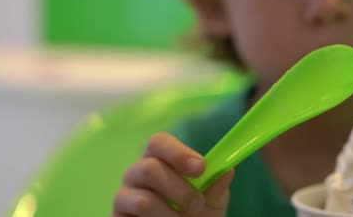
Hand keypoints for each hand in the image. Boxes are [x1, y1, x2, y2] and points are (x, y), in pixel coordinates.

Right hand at [112, 133, 233, 216]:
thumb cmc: (197, 213)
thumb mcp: (213, 200)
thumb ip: (217, 185)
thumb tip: (228, 170)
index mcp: (158, 158)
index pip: (158, 142)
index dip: (179, 153)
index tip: (201, 168)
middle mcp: (136, 172)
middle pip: (150, 169)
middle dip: (180, 190)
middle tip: (197, 205)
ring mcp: (123, 196)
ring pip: (143, 201)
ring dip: (169, 214)